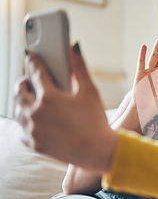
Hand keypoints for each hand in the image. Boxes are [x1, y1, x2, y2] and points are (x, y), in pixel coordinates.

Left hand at [14, 44, 116, 172]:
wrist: (98, 151)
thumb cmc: (96, 120)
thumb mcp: (90, 91)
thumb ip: (79, 68)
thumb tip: (73, 47)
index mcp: (49, 97)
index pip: (36, 72)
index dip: (33, 61)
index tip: (31, 55)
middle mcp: (36, 112)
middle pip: (19, 91)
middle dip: (23, 81)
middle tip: (29, 79)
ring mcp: (33, 129)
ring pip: (18, 110)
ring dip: (23, 102)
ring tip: (33, 100)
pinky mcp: (35, 144)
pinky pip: (23, 131)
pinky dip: (27, 124)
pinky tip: (36, 122)